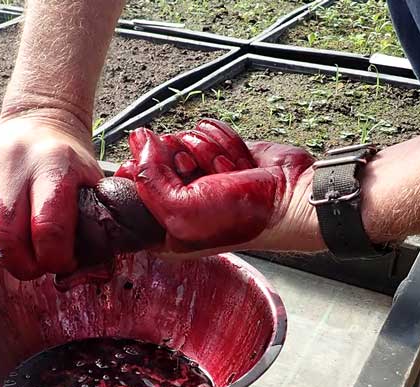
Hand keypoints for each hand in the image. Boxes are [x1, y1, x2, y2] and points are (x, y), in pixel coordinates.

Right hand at [0, 112, 102, 279]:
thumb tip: (82, 268)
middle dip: (22, 265)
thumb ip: (93, 222)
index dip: (54, 258)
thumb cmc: (68, 162)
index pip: (49, 228)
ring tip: (16, 253)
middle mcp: (14, 160)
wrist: (39, 123)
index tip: (62, 263)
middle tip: (35, 267)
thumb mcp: (92, 183)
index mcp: (55, 163)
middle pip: (6, 236)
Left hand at [118, 119, 324, 255]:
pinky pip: (204, 128)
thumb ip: (147, 178)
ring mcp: (197, 172)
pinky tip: (239, 162)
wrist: (290, 196)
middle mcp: (177, 198)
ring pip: (182, 137)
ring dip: (210, 150)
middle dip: (185, 159)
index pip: (129, 186)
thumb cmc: (242, 216)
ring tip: (229, 173)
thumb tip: (137, 140)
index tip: (173, 176)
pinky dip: (224, 140)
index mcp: (162, 225)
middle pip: (154, 155)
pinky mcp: (216, 150)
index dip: (148, 173)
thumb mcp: (181, 209)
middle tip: (207, 177)